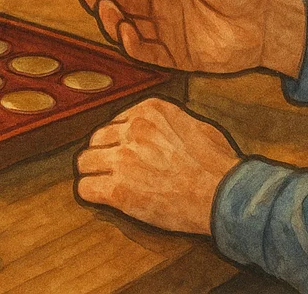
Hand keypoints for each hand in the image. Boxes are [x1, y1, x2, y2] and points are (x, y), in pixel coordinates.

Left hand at [74, 98, 240, 234]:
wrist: (222, 192)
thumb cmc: (215, 162)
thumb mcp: (191, 123)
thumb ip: (165, 122)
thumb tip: (155, 129)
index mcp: (149, 110)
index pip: (115, 121)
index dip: (119, 140)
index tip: (125, 152)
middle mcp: (132, 129)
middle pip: (96, 138)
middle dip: (103, 153)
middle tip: (113, 169)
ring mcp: (122, 159)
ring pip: (85, 161)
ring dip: (93, 172)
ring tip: (104, 183)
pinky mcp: (118, 190)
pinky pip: (85, 188)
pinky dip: (90, 193)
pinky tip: (101, 197)